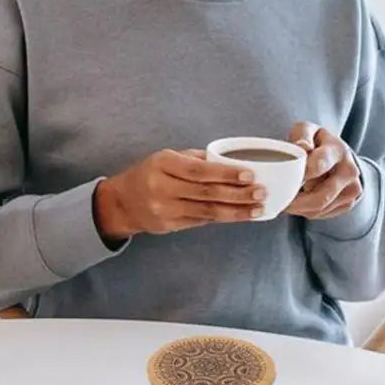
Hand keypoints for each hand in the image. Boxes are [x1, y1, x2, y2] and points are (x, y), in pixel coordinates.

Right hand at [93, 149, 266, 240]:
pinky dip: (224, 218)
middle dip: (238, 194)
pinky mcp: (170, 225)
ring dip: (237, 211)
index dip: (226, 173)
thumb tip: (231, 161)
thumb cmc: (150, 174)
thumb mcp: (167, 158)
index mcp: (163, 164)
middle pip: (207, 193)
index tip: (249, 174)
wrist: (122, 202)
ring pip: (208, 211)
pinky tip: (240, 215)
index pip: (199, 170)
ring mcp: (165, 210)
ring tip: (258, 208)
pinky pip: (202, 221)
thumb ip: (196, 159)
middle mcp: (162, 187)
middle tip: (261, 193)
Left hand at [284, 123, 361, 219]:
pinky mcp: (349, 202)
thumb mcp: (307, 131)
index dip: (299, 175)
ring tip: (285, 200)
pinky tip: (299, 202)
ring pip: (319, 208)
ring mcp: (352, 189)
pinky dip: (306, 211)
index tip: (282, 179)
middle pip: (321, 196)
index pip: (318, 165)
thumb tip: (302, 146)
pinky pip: (322, 214)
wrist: (340, 154)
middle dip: (295, 202)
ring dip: (298, 208)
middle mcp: (349, 171)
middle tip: (277, 201)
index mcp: (338, 150)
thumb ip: (302, 136)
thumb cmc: (316, 142)